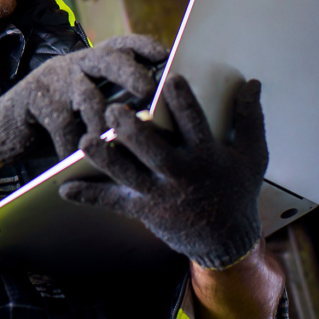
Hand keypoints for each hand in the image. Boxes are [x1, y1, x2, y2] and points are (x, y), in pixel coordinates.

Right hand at [0, 35, 167, 161]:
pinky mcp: (34, 96)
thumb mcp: (87, 109)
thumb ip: (113, 104)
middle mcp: (75, 64)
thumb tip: (158, 117)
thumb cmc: (56, 125)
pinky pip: (61, 121)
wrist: (5, 133)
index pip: (123, 44)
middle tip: (149, 90)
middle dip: (132, 73)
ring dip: (102, 121)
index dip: (145, 47)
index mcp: (93, 63)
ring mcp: (54, 78)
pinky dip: (71, 143)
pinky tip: (76, 158)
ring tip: (113, 142)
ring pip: (87, 93)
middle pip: (109, 59)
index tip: (167, 55)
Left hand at [60, 76, 267, 269]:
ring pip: (128, 174)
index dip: (183, 101)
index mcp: (207, 156)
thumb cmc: (238, 191)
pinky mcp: (143, 209)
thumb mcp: (253, 155)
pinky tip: (65, 189)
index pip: (195, 124)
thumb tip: (252, 83)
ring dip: (106, 158)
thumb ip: (251, 118)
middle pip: (153, 150)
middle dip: (133, 130)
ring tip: (86, 140)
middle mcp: (180, 175)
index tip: (170, 78)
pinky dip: (89, 196)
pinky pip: (113, 202)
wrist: (227, 240)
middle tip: (115, 109)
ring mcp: (159, 194)